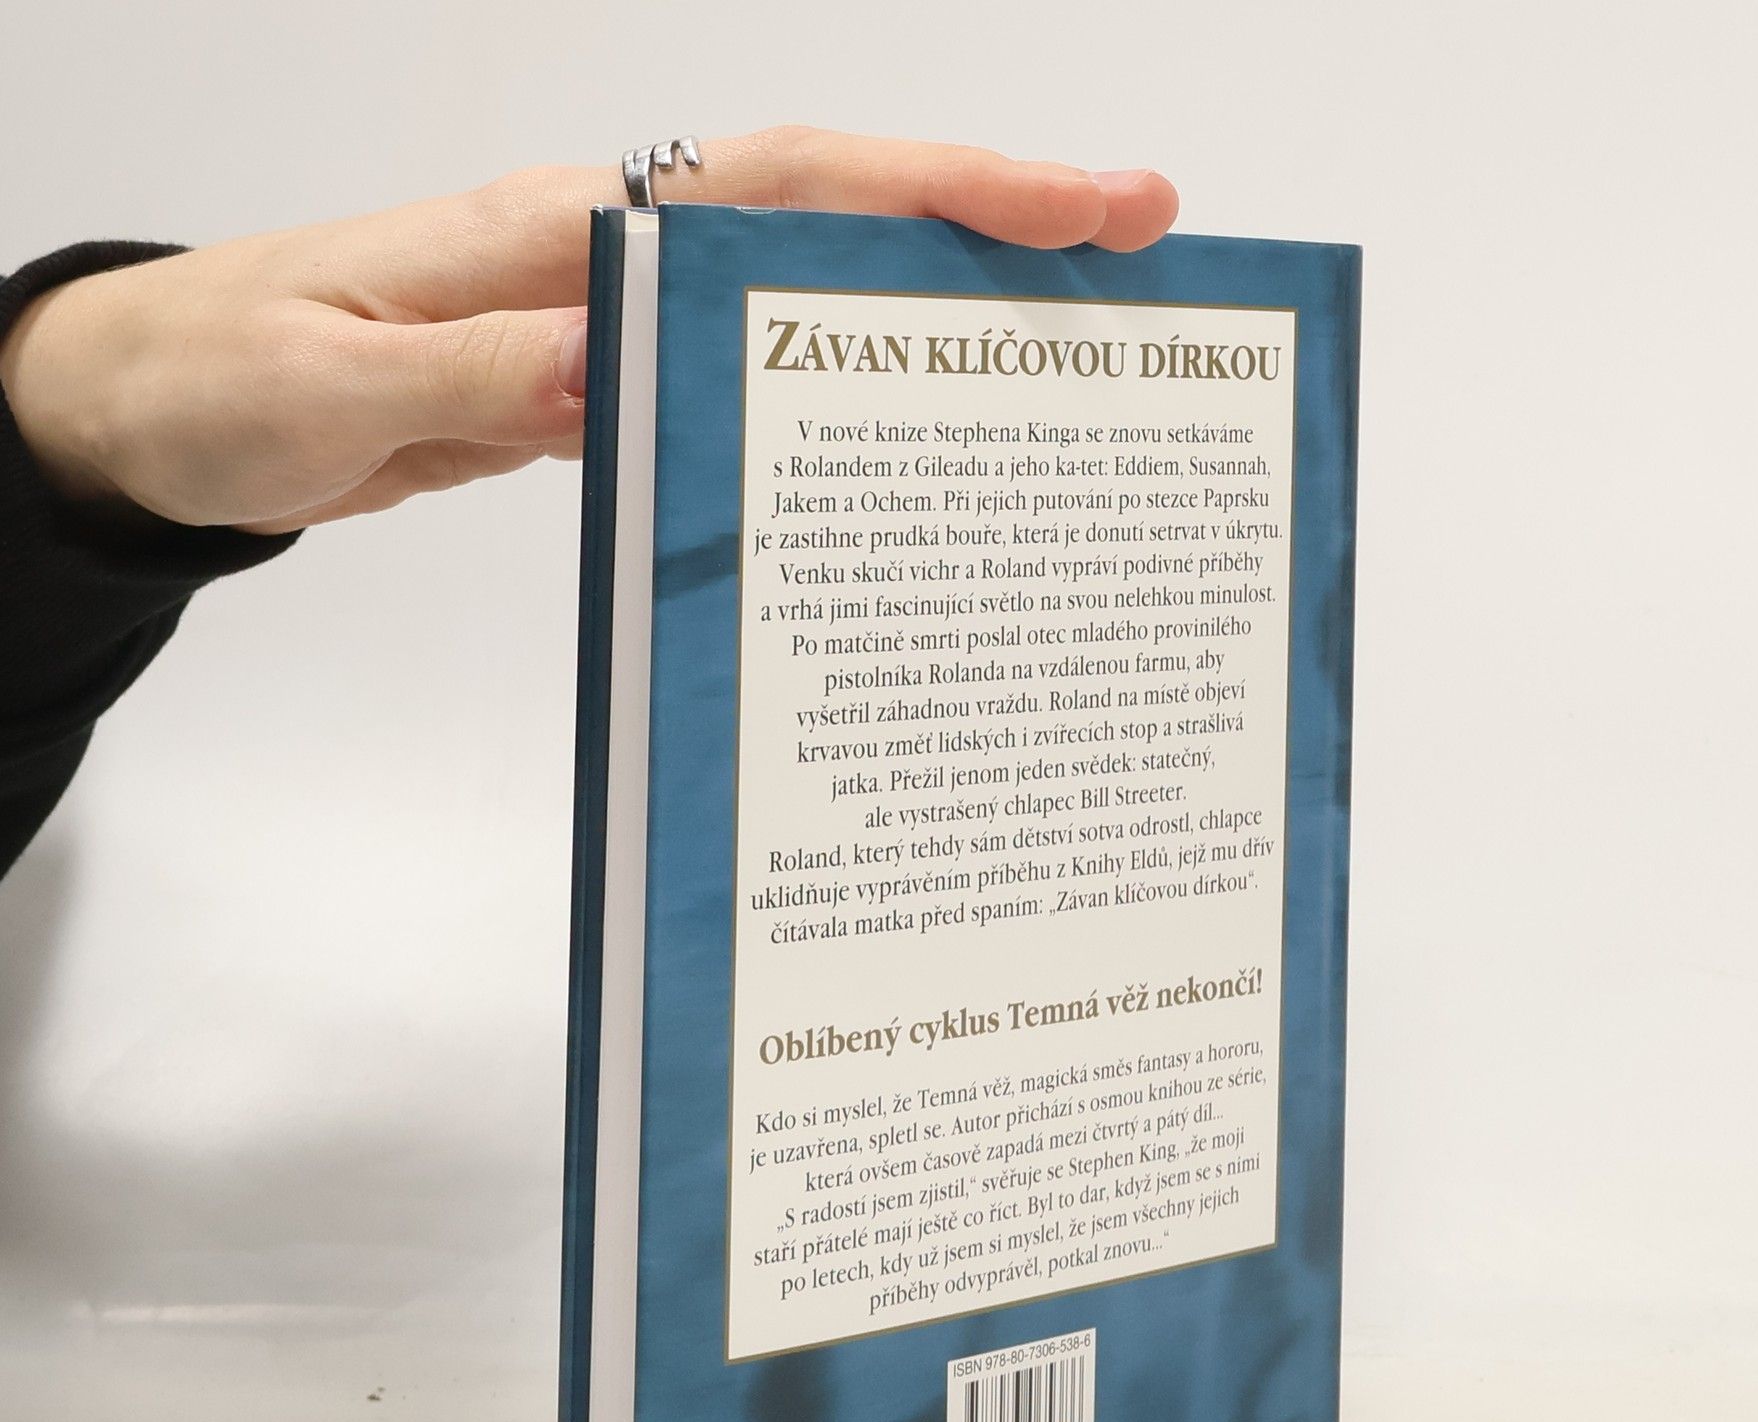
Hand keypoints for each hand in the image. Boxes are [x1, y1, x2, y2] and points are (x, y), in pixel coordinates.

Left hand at [0, 130, 1177, 535]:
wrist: (156, 408)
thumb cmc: (221, 380)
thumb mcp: (328, 384)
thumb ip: (480, 373)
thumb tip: (630, 360)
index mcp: (553, 231)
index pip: (777, 188)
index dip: (936, 190)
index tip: (1080, 206)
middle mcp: (602, 255)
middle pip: (829, 219)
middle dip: (990, 226)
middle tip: (1141, 251)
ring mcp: (607, 317)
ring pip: (801, 298)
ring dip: (931, 310)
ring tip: (1066, 348)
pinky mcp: (592, 384)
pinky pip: (739, 376)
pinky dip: (831, 394)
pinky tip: (899, 438)